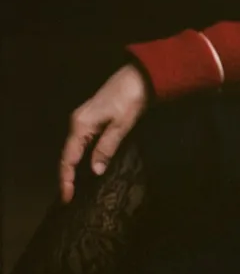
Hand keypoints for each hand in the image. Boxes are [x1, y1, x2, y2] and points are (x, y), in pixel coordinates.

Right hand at [59, 64, 148, 202]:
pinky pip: (83, 142)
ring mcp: (85, 119)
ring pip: (75, 149)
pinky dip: (82, 157)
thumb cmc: (131, 98)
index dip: (66, 180)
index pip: (68, 158)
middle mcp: (78, 122)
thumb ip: (107, 147)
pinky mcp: (93, 117)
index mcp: (81, 125)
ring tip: (77, 188)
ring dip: (74, 168)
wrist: (140, 75)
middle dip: (68, 176)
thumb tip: (94, 171)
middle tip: (71, 197)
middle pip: (68, 155)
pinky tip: (87, 166)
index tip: (66, 198)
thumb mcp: (121, 125)